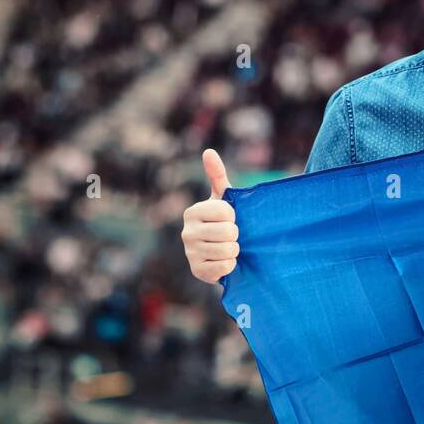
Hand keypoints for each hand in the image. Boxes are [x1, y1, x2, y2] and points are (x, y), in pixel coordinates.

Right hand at [180, 149, 239, 284]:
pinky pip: (225, 267)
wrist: (223, 253)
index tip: (231, 219)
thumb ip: (217, 175)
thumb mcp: (224, 198)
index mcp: (192, 212)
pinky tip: (224, 262)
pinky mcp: (197, 271)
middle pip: (228, 232)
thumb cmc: (225, 221)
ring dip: (235, 250)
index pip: (226, 212)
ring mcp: (190, 253)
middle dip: (236, 235)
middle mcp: (187, 232)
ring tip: (229, 247)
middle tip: (231, 236)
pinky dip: (231, 265)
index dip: (235, 216)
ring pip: (228, 250)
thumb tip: (208, 151)